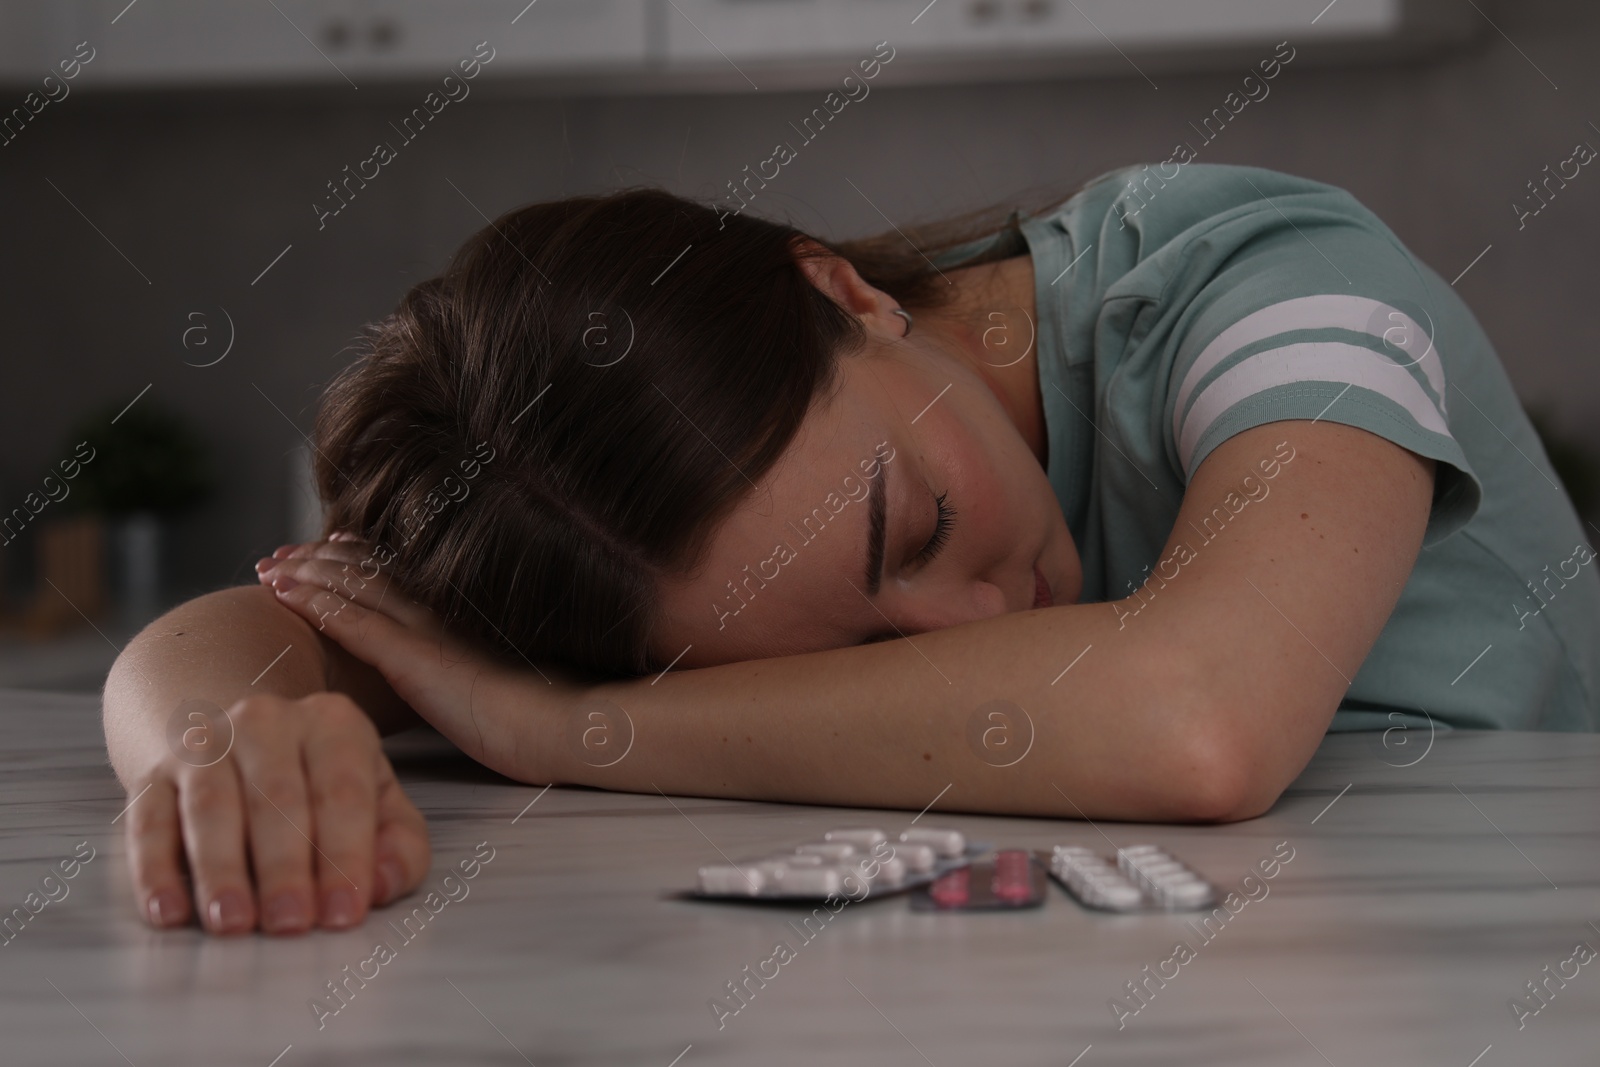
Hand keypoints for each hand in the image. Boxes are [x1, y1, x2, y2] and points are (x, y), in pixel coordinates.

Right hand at [127, 690, 429, 935]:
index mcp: (333, 723)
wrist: (243, 744)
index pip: (343, 791)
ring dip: (221, 869)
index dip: (346, 855)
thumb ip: (399, 846)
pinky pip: (149, 822)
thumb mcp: (379, 805)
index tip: (345, 911)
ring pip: (210, 806)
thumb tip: (382, 884)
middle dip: (285, 867)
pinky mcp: (153, 777)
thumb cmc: (323, 787)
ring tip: (233, 922)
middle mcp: (266, 722)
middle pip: (277, 797)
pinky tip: (168, 911)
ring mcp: (205, 745)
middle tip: (291, 923)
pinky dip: (155, 870)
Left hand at [256, 538, 571, 781]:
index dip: (358, 558)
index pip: (400, 574)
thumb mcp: (511, 681)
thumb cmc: (551, 715)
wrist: (571, 724)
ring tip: (268, 568)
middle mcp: (443, 613)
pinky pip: (354, 621)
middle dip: (320, 559)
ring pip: (353, 589)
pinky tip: (285, 594)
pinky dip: (316, 603)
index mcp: (464, 615)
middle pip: (369, 573)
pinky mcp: (416, 658)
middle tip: (281, 554)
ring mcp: (428, 632)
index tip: (327, 547)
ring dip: (305, 574)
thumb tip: (475, 678)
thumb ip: (483, 668)